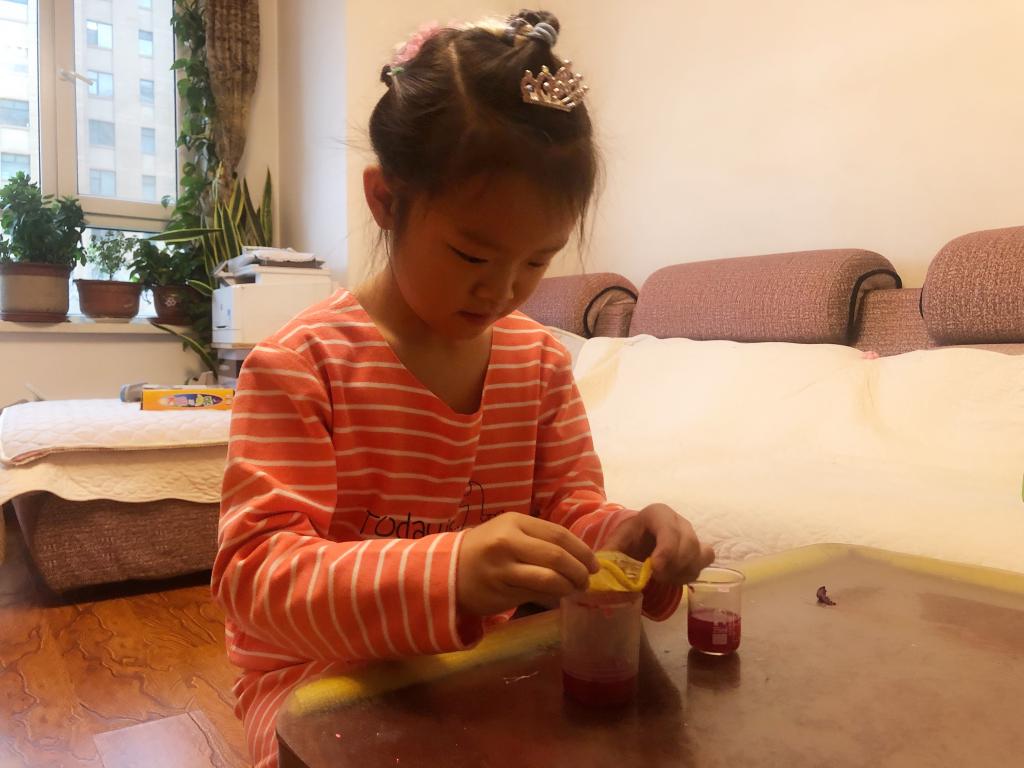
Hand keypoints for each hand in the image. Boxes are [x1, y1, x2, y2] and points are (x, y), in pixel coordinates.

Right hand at [457, 512, 598, 616]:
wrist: (448, 571)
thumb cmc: (485, 550)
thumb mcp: (509, 533)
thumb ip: (539, 539)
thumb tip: (579, 557)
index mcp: (515, 521)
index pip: (558, 534)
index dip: (582, 550)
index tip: (595, 563)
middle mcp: (508, 541)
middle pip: (557, 555)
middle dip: (579, 570)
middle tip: (588, 579)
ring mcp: (503, 566)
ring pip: (549, 577)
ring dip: (569, 586)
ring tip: (575, 589)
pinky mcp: (500, 589)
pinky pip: (535, 593)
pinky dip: (552, 596)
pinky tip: (557, 597)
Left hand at [601, 503, 713, 584]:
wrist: (640, 541)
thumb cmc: (629, 540)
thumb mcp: (616, 544)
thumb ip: (609, 556)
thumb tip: (601, 572)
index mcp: (657, 513)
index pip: (669, 529)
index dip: (666, 550)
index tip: (654, 569)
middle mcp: (679, 520)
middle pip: (688, 543)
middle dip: (673, 565)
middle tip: (656, 577)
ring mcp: (692, 534)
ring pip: (700, 553)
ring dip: (682, 571)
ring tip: (662, 578)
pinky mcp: (699, 547)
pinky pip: (705, 560)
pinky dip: (692, 572)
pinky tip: (675, 577)